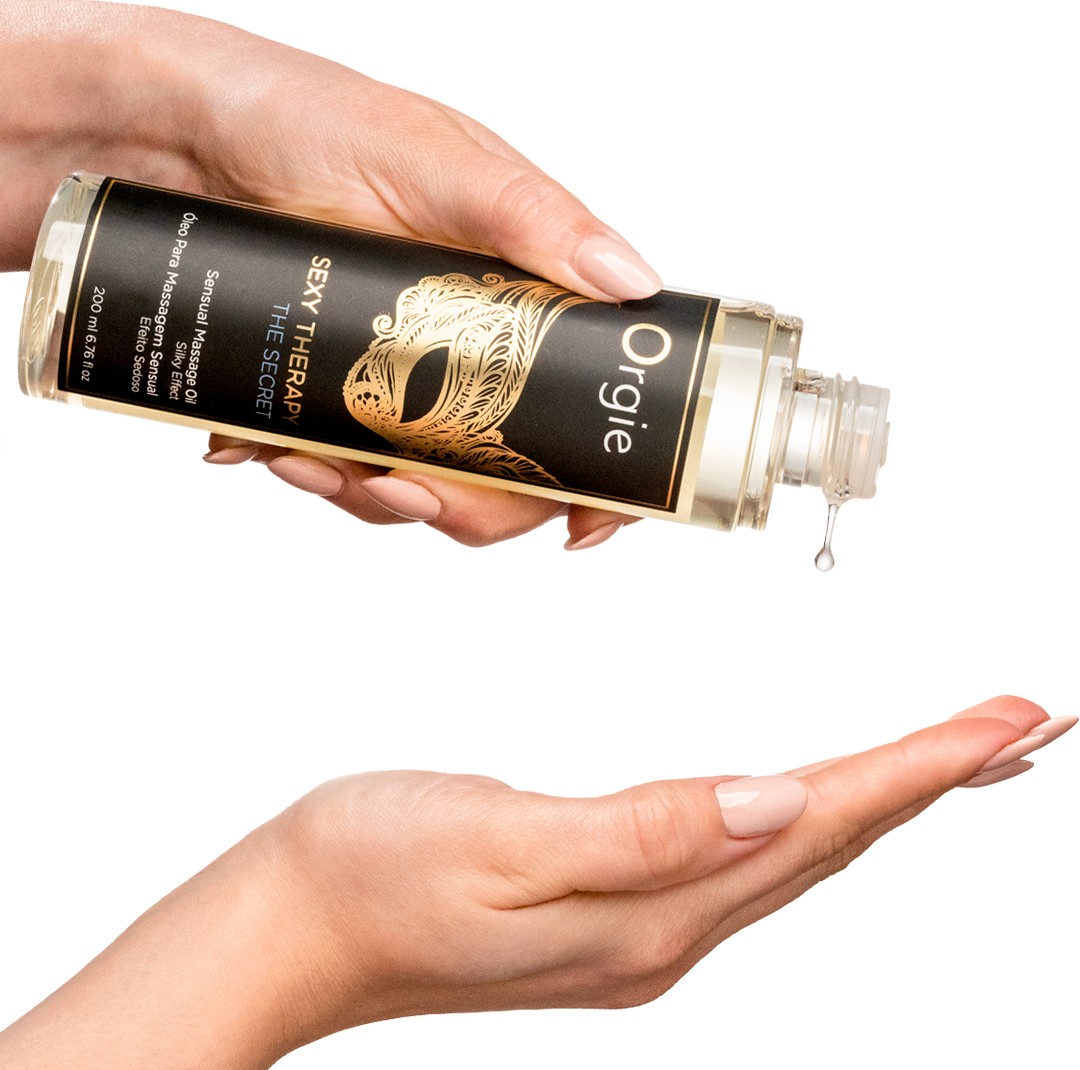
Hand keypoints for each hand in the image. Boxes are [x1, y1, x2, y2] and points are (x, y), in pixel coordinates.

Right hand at [0, 696, 1071, 1069]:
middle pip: (832, 841)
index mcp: (652, 905)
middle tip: (1022, 728)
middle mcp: (665, 923)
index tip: (1012, 720)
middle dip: (935, 781)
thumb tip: (778, 801)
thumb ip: (647, 831)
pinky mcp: (608, 896)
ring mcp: (639, 919)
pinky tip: (814, 800)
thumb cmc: (375, 870)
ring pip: (796, 847)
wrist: (295, 921)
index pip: (822, 822)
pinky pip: (743, 850)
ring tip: (951, 758)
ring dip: (881, 798)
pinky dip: (806, 813)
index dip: (925, 768)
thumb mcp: (502, 843)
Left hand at [1, 1, 653, 548]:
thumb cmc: (310, 117)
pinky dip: (316, 475)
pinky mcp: (340, 397)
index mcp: (523, 292)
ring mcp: (407, 379)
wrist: (179, 138)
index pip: (593, 398)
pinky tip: (278, 446)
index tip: (585, 525)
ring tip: (316, 459)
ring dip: (373, 495)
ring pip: (425, 487)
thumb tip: (631, 282)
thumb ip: (532, 218)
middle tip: (405, 487)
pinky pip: (346, 471)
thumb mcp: (433, 157)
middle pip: (511, 473)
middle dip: (462, 505)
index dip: (603, 474)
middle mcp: (475, 346)